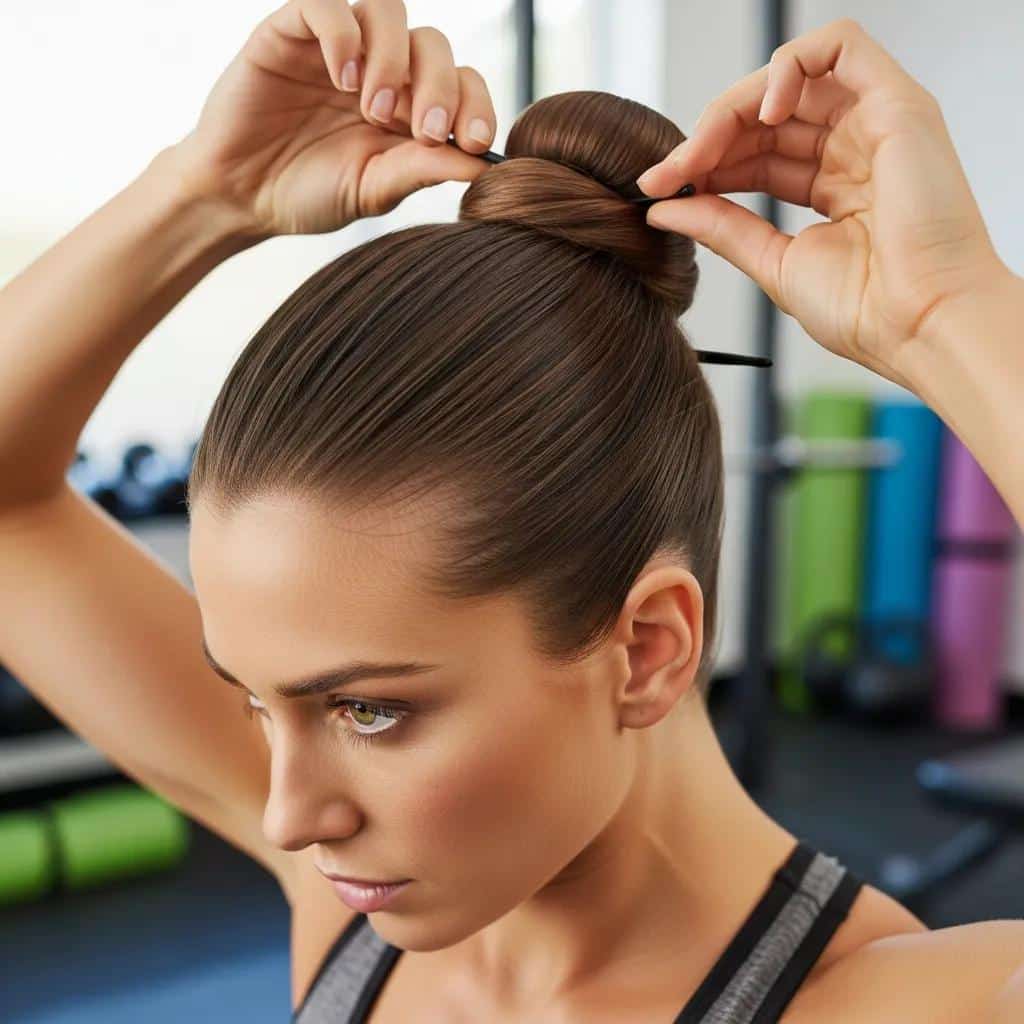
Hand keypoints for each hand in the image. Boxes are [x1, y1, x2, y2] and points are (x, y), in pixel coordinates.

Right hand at [169, 0, 496, 237]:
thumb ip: (423, 171)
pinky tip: (343, 80)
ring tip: (374, 108)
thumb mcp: (374, 189)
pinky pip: (326, 4)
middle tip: (425, 131)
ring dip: (394, 59)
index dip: (475, 105)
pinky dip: (344, 36)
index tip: (472, 141)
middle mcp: (380, 68)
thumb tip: (485, 166)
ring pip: (387, 11)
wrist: (242, 196)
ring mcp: (337, 47)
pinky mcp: (291, 31)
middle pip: (433, 45)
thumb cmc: (310, 193)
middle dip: (439, 88)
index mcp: (408, 107)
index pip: (461, 83)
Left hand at [635, 17, 1012, 391]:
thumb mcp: (774, 263)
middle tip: (666, 173)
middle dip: (706, 139)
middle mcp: (856, 150)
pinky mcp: (897, 102)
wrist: (918, 325)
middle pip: (765, 119)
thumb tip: (663, 205)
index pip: (756, 156)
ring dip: (730, 110)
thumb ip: (721, 226)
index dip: (705, 164)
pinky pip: (839, 46)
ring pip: (790, 79)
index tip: (658, 188)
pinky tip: (758, 114)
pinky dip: (788, 66)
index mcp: (835, 188)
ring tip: (699, 153)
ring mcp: (876, 123)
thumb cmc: (865, 310)